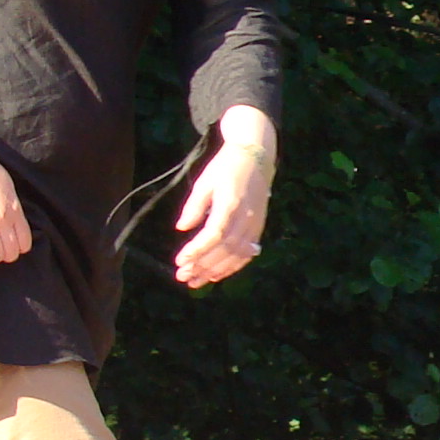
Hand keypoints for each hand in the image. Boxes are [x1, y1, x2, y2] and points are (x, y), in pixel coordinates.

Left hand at [175, 107, 275, 286]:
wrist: (255, 157)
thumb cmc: (225, 168)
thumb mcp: (204, 182)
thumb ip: (194, 206)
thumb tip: (181, 228)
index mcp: (230, 204)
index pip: (214, 235)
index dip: (197, 250)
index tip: (180, 260)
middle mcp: (246, 217)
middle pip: (225, 249)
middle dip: (203, 265)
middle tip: (183, 276)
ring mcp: (255, 224)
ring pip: (237, 255)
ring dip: (216, 271)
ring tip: (196, 281)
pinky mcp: (259, 228)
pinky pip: (247, 253)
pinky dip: (232, 267)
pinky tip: (217, 275)